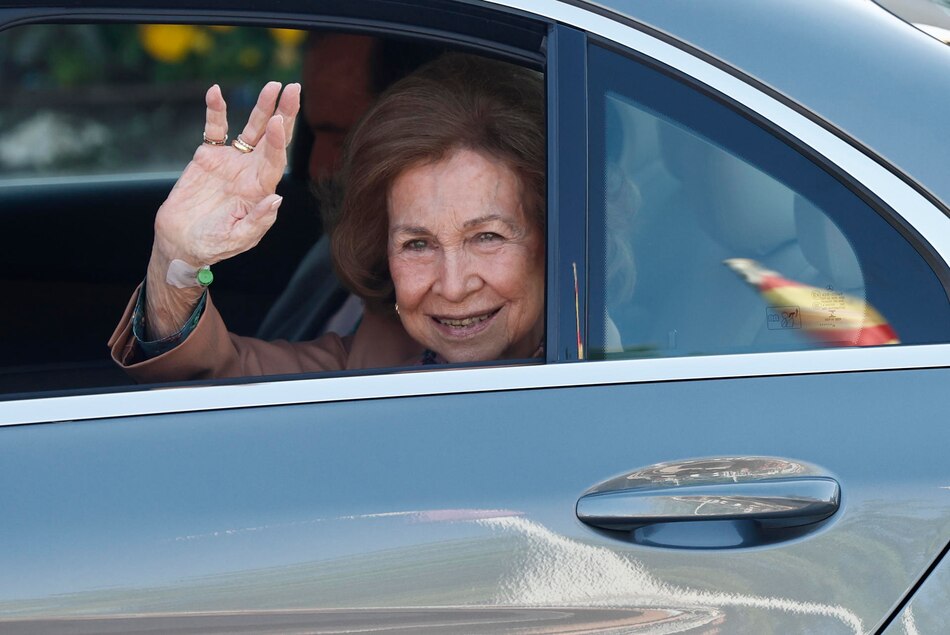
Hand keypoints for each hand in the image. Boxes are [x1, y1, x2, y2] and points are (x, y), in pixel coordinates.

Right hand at [144, 82, 299, 338]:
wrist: (182, 242)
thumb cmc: (213, 245)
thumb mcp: (238, 238)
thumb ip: (258, 220)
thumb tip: (277, 198)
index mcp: (260, 189)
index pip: (275, 159)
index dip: (279, 140)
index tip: (280, 120)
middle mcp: (250, 171)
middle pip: (271, 138)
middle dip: (284, 113)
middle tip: (294, 89)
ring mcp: (231, 161)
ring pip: (250, 129)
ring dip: (260, 107)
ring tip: (272, 85)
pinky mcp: (208, 156)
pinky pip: (214, 129)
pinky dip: (215, 111)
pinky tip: (216, 92)